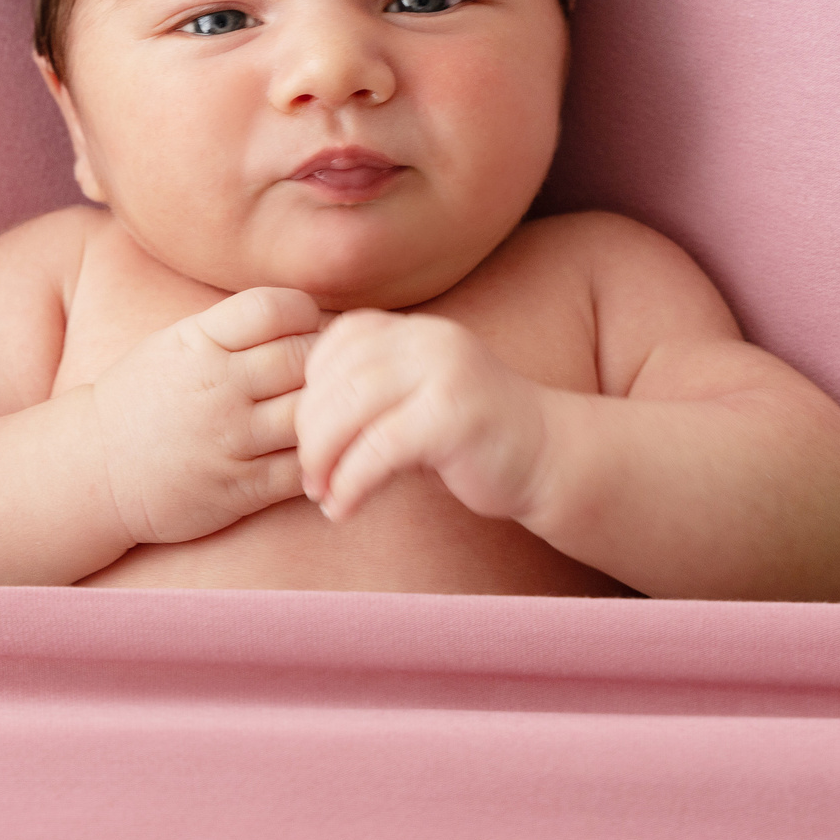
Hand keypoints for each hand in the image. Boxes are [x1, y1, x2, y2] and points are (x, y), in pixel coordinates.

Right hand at [88, 286, 321, 544]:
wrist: (95, 470)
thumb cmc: (147, 398)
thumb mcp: (177, 343)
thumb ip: (234, 327)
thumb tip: (309, 311)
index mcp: (198, 342)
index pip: (274, 308)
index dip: (305, 314)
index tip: (308, 330)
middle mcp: (214, 387)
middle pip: (302, 358)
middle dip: (327, 362)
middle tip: (332, 372)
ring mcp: (227, 439)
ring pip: (309, 413)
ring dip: (328, 411)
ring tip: (329, 411)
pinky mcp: (238, 489)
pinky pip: (301, 469)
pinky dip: (320, 459)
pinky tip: (320, 451)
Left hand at [296, 311, 551, 522]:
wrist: (550, 459)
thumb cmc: (469, 440)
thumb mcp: (413, 402)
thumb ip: (366, 396)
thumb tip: (290, 419)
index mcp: (414, 330)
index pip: (336, 344)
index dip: (310, 393)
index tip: (310, 439)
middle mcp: (429, 339)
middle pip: (336, 378)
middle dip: (310, 434)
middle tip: (310, 480)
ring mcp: (446, 373)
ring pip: (351, 409)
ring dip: (324, 460)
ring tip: (323, 495)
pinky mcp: (456, 416)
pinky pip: (380, 448)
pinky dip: (352, 483)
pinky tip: (346, 509)